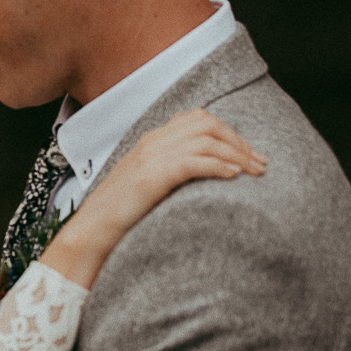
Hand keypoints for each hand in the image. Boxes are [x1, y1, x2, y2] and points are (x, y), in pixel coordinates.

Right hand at [44, 110, 264, 288]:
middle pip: (207, 123)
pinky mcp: (151, 176)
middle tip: (260, 163)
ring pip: (205, 139)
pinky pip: (194, 161)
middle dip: (239, 141)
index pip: (196, 118)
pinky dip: (219, 166)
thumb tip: (204, 173)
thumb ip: (170, 171)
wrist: (91, 231)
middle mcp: (151, 142)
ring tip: (253, 172)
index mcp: (151, 140)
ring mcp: (150, 157)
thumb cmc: (120, 215)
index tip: (248, 154)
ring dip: (236, 154)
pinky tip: (233, 177)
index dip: (229, 132)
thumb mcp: (147, 185)